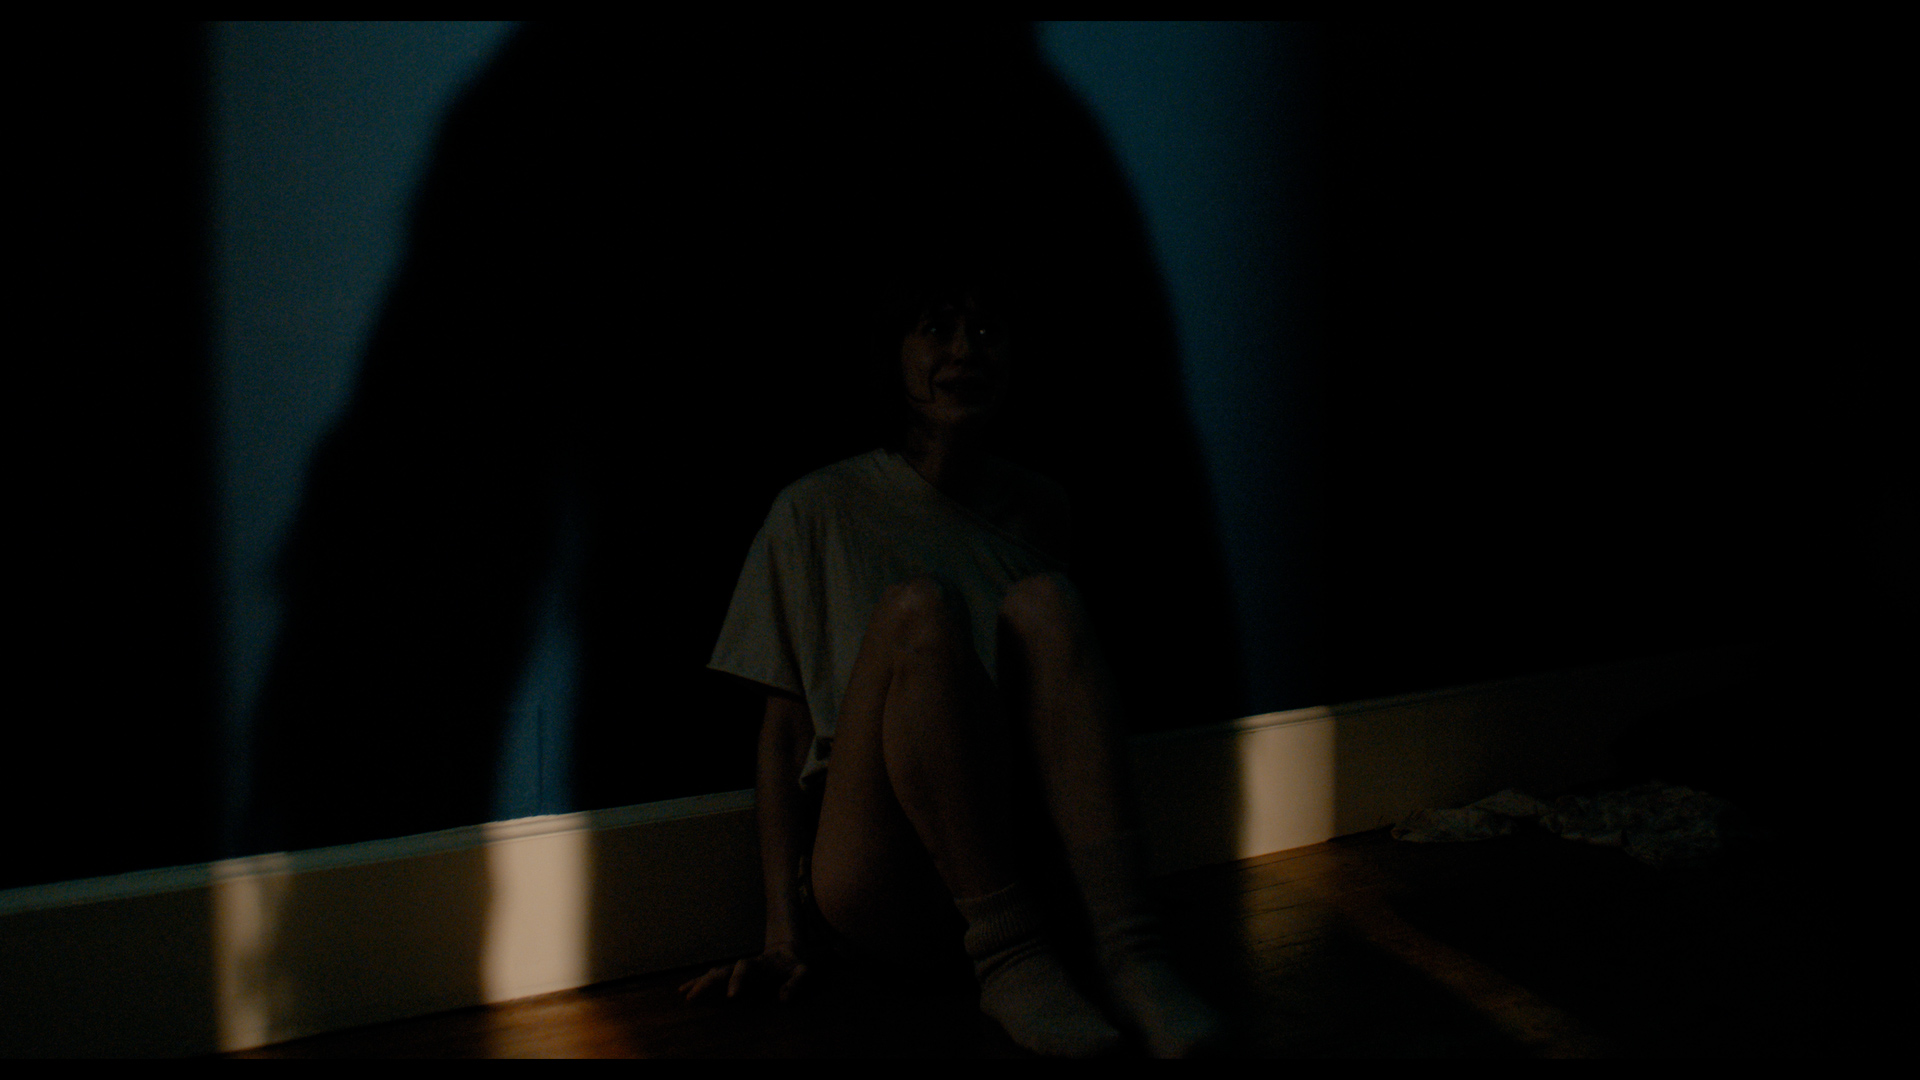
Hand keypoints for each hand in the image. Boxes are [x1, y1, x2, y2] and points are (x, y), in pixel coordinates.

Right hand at [678, 942, 811, 1003]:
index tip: (730, 996)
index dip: (737, 980)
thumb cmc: (794, 963)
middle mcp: (744, 965)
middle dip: (706, 983)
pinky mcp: (732, 974)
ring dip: (698, 983)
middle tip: (692, 997)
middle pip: (721, 971)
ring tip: (683, 993)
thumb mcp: (802, 971)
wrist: (787, 949)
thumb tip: (784, 1000)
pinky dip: (699, 983)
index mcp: (759, 964)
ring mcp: (736, 968)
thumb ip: (796, 983)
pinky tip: (685, 991)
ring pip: (713, 973)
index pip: (744, 969)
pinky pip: (713, 977)